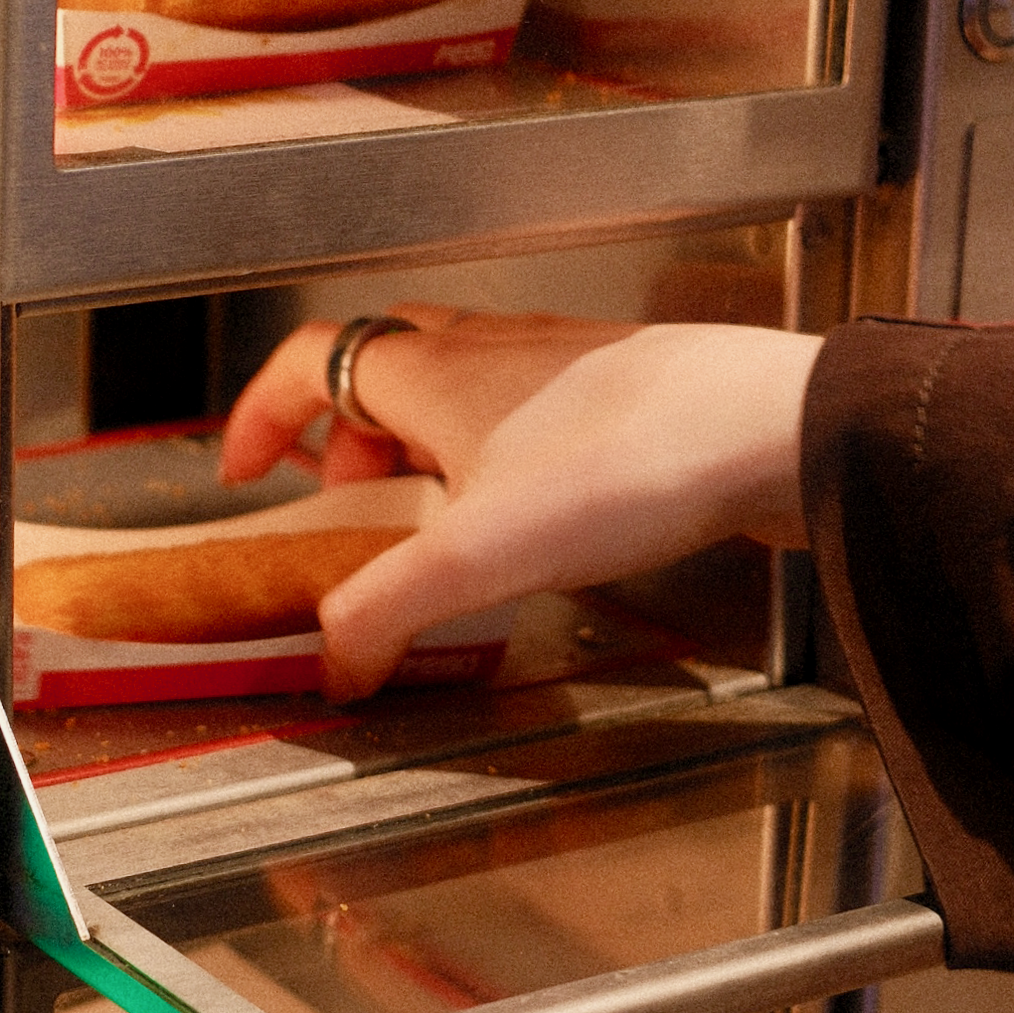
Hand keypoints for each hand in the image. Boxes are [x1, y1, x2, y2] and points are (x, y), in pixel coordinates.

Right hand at [220, 309, 824, 698]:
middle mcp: (494, 349)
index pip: (312, 360)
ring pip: (460, 383)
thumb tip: (334, 662)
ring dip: (422, 443)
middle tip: (339, 499)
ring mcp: (563, 364)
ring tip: (430, 516)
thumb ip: (384, 610)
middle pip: (383, 365)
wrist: (770, 430)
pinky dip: (496, 455)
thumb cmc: (634, 459)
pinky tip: (529, 514)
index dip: (262, 412)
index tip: (243, 466)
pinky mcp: (625, 394)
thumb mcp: (477, 556)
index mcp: (435, 369)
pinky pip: (528, 411)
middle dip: (343, 433)